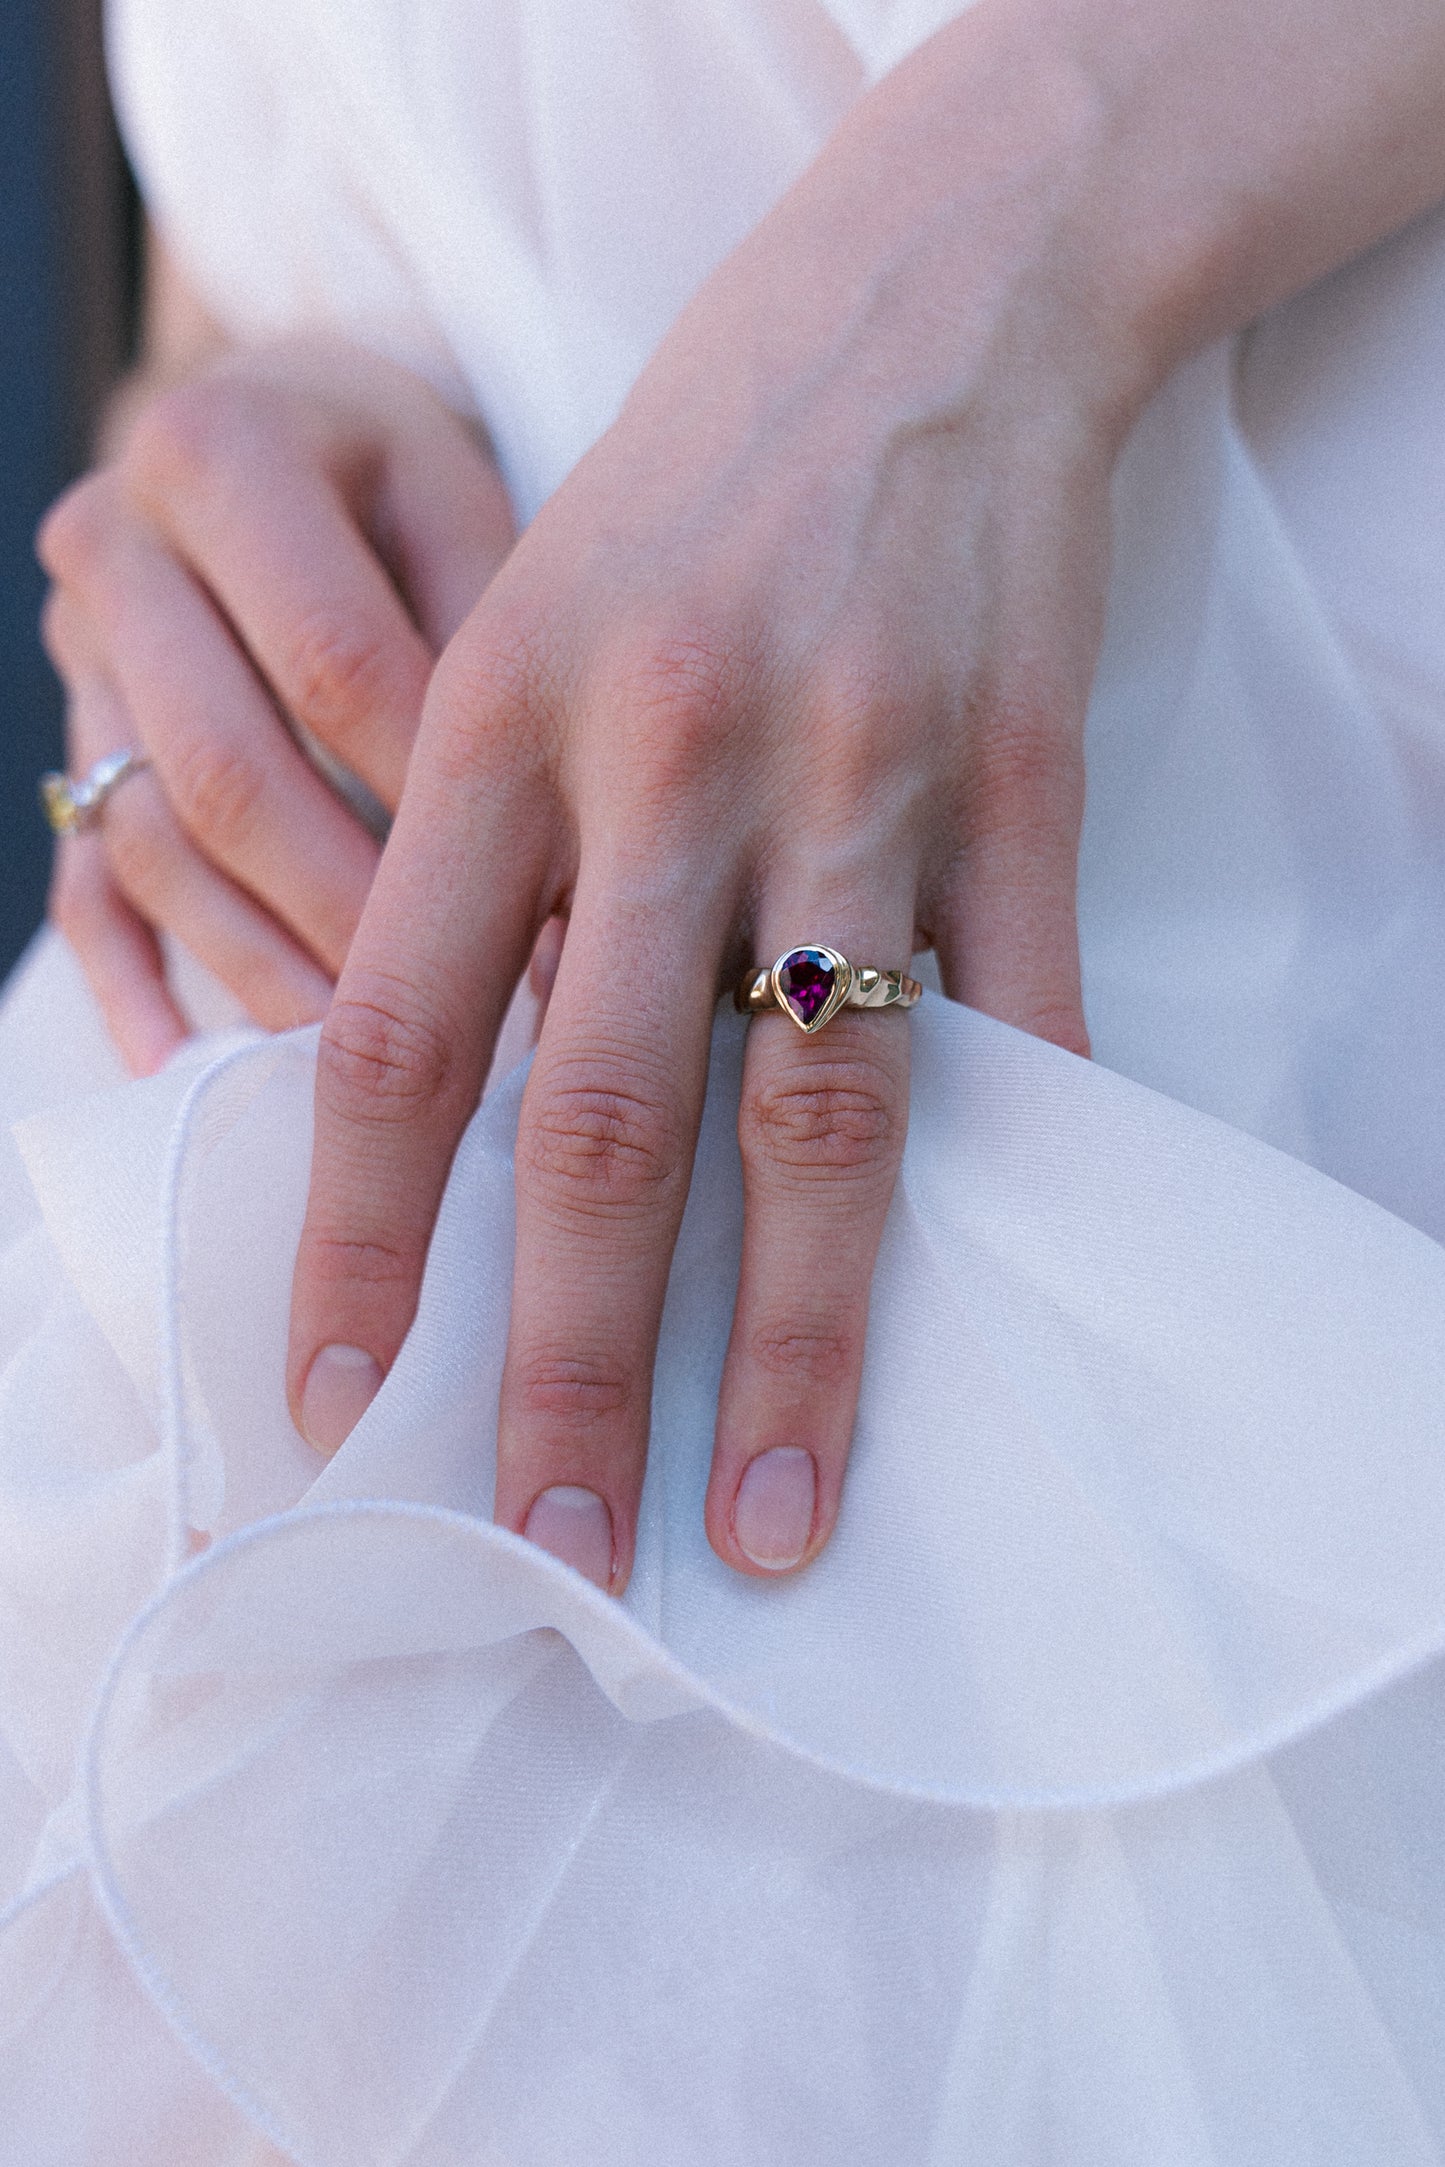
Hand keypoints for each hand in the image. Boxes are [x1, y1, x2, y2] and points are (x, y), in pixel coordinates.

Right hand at [37, 338, 515, 1071]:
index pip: (333, 665)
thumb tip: (564, 874)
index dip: (430, 798)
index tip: (531, 903)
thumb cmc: (400, 476)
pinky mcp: (70, 737)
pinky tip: (182, 1059)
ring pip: (151, 840)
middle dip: (342, 906)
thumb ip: (497, 650)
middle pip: (225, 771)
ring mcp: (75, 654)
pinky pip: (80, 879)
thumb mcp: (462, 499)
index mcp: (220, 451)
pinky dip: (131, 977)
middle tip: (449, 1016)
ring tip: (352, 1058)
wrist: (278, 420)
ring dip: (253, 959)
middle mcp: (116, 545)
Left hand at [285, 57, 1115, 1595]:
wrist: (925, 300)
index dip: (358, 1230)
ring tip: (786, 1506)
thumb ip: (502, 879)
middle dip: (577, 1359)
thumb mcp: (526, 635)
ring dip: (806, 1332)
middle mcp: (672, 755)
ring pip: (826, 1102)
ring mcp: (861, 772)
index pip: (398, 1024)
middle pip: (609, 1110)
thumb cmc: (690, 492)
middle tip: (564, 1547)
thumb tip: (490, 1142)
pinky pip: (1021, 1009)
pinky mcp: (1019, 777)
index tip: (336, 1402)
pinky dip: (1013, 1165)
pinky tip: (1001, 1310)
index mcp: (499, 720)